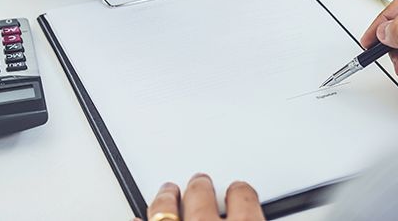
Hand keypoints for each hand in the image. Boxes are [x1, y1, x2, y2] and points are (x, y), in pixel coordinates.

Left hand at [141, 174, 263, 220]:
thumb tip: (259, 217)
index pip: (244, 199)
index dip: (240, 193)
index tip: (238, 191)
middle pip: (201, 195)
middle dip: (200, 186)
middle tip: (200, 181)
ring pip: (166, 207)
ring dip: (167, 197)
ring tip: (167, 191)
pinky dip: (140, 220)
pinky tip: (138, 217)